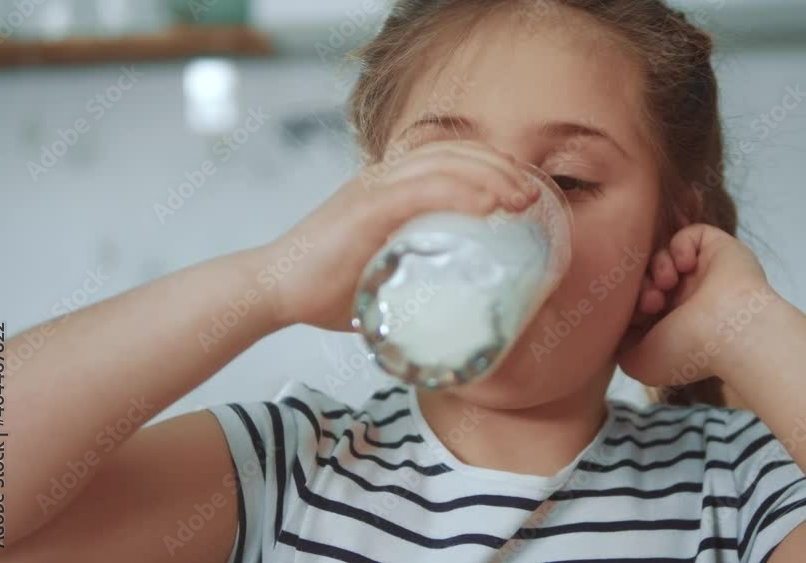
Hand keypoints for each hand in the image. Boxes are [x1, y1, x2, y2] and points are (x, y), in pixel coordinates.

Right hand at [259, 141, 538, 330]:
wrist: (273, 291)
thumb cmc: (324, 289)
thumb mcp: (382, 275)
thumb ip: (412, 276)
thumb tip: (448, 304)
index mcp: (388, 187)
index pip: (449, 158)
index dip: (490, 166)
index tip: (521, 191)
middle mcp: (382, 177)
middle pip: (454, 152)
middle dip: (501, 168)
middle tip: (532, 196)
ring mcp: (373, 188)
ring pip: (444, 162)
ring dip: (490, 176)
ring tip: (521, 198)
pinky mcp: (365, 206)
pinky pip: (421, 187)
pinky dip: (459, 190)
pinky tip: (486, 203)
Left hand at [615, 223, 780, 386]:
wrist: (731, 332)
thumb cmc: (688, 351)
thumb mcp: (640, 363)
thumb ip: (620, 345)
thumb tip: (616, 330)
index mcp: (672, 322)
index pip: (638, 300)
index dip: (629, 302)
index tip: (635, 314)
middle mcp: (688, 297)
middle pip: (647, 275)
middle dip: (641, 285)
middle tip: (651, 300)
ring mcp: (703, 273)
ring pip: (663, 254)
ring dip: (658, 266)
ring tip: (667, 284)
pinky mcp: (718, 249)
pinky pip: (688, 234)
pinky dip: (680, 246)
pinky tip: (686, 265)